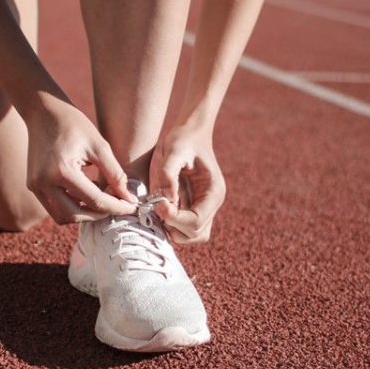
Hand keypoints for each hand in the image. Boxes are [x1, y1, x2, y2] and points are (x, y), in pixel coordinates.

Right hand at [25, 98, 137, 223]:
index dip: (117, 206)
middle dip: (98, 215)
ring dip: (83, 214)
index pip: (94, 200)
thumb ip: (115, 175)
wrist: (44, 112)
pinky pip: (53, 207)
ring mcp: (35, 186)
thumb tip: (129, 199)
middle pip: (75, 215)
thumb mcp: (100, 146)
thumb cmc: (74, 124)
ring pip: (62, 216)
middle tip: (117, 206)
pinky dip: (72, 206)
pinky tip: (86, 194)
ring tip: (102, 200)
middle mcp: (44, 182)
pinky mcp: (33, 186)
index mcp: (62, 170)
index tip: (132, 207)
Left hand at [149, 124, 225, 243]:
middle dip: (173, 225)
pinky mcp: (192, 207)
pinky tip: (159, 207)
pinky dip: (169, 224)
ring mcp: (203, 207)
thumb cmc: (182, 139)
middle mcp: (211, 203)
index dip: (175, 219)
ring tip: (157, 208)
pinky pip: (183, 228)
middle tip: (156, 206)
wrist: (188, 133)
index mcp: (213, 191)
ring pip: (190, 235)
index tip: (158, 204)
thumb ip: (168, 174)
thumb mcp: (173, 150)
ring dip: (171, 228)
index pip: (197, 221)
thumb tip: (166, 199)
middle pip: (195, 233)